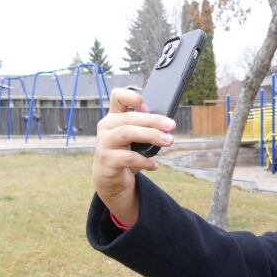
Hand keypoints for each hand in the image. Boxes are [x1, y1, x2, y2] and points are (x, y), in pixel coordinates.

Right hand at [92, 88, 175, 224]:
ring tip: (169, 141)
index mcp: (114, 117)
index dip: (132, 98)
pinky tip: (154, 165)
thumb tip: (168, 125)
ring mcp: (104, 143)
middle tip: (172, 126)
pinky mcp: (107, 160)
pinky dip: (144, 161)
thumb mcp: (135, 139)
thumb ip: (145, 129)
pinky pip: (128, 158)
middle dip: (154, 120)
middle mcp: (106, 126)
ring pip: (127, 133)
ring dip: (151, 135)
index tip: (148, 107)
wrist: (110, 180)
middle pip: (130, 117)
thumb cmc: (126, 154)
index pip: (117, 96)